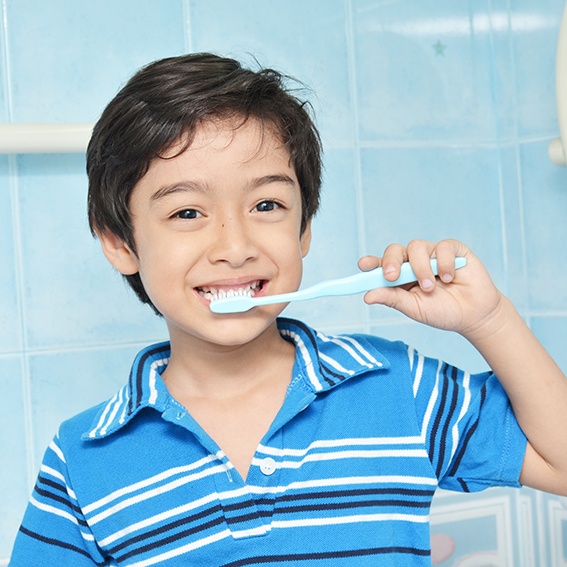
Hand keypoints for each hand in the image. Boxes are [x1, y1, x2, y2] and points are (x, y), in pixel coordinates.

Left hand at [359, 239, 504, 339]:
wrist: (474, 315)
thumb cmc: (442, 311)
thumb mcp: (414, 308)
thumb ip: (392, 299)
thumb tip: (367, 296)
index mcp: (399, 276)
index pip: (380, 265)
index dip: (371, 263)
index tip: (363, 265)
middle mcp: (413, 262)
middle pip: (394, 250)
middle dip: (390, 261)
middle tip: (392, 277)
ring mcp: (432, 254)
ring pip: (416, 247)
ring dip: (420, 268)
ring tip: (429, 287)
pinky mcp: (453, 250)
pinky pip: (442, 247)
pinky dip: (443, 262)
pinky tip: (449, 278)